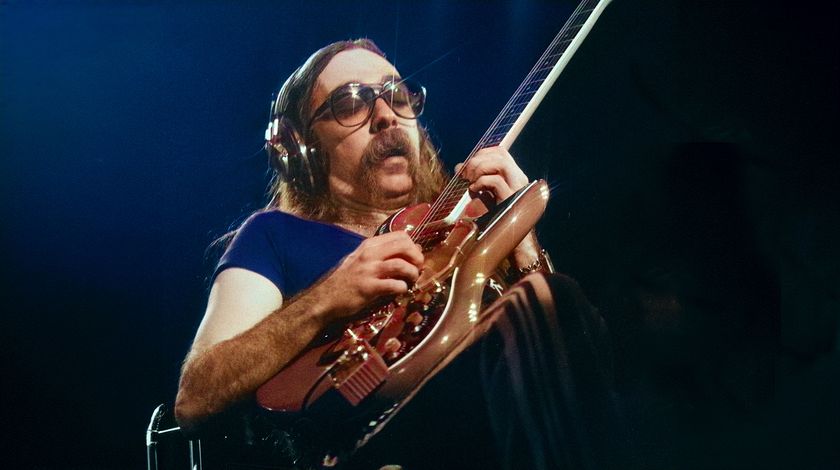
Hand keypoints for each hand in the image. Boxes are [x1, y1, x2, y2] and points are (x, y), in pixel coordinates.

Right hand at [318, 231, 423, 322]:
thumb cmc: (346, 279)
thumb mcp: (362, 260)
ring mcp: (368, 270)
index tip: (414, 258)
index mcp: (369, 245)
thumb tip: (413, 249)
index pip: (400, 235)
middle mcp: (369, 254)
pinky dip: (402, 288)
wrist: (325, 298)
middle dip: (416, 257)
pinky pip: (394, 285)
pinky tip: (401, 291)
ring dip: (412, 273)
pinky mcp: (368, 288)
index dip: (412, 246)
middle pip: (403, 245)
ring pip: (401, 265)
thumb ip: (384, 254)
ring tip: (411, 280)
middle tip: (417, 268)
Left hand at [457, 146, 540, 267]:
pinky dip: (481, 182)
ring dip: (480, 168)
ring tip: (470, 181)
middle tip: (464, 173)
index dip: (482, 153)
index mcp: (514, 177)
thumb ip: (475, 181)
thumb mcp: (484, 198)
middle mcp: (519, 179)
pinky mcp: (512, 199)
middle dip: (478, 159)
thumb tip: (459, 167)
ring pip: (500, 163)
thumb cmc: (497, 223)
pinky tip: (474, 191)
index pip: (501, 152)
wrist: (511, 245)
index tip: (466, 165)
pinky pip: (496, 181)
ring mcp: (518, 189)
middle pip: (500, 153)